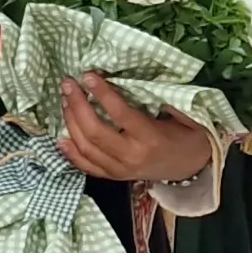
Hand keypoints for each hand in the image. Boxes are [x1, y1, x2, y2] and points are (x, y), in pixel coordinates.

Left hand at [56, 74, 215, 183]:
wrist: (191, 166)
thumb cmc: (187, 135)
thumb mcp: (183, 115)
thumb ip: (163, 99)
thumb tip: (136, 77)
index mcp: (150, 138)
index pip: (120, 114)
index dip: (102, 93)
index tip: (88, 75)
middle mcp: (132, 156)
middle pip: (95, 132)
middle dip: (77, 106)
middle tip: (68, 84)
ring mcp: (121, 170)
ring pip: (86, 148)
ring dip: (70, 123)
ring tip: (64, 100)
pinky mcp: (114, 177)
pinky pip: (87, 167)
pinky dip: (70, 153)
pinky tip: (60, 138)